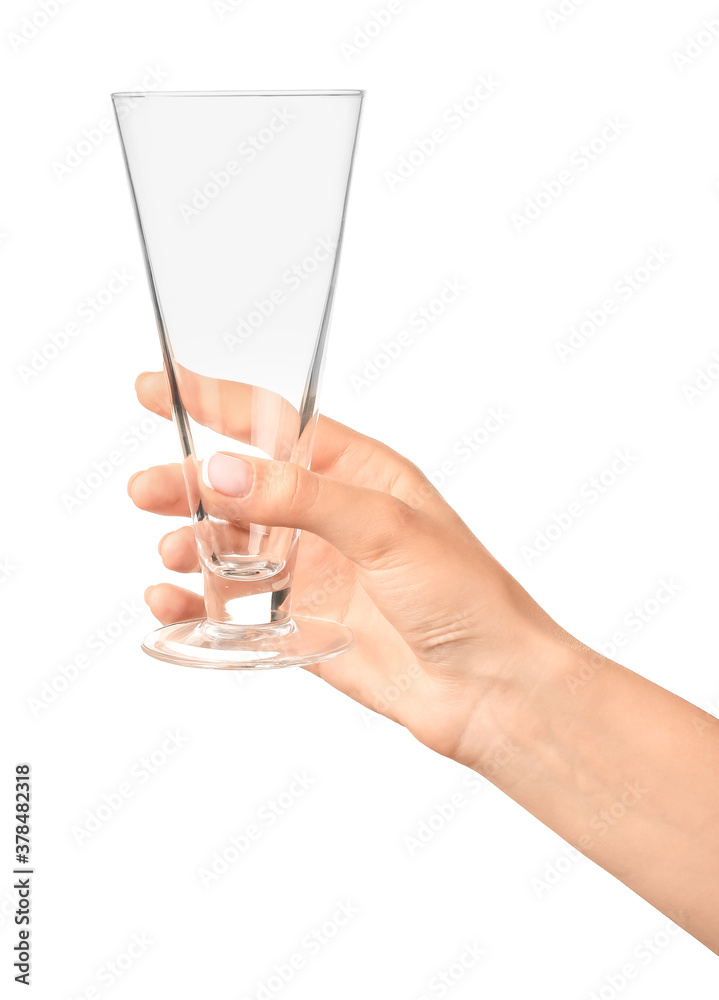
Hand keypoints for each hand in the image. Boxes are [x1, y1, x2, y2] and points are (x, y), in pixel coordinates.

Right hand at [128, 370, 565, 772]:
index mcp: (359, 474)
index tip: (160, 387)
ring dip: (193, 545)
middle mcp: (330, 518)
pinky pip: (235, 610)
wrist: (490, 687)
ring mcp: (314, 572)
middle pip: (242, 487)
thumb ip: (303, 497)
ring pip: (232, 548)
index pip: (277, 424)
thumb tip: (224, 472)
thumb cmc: (465, 594)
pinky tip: (172, 605)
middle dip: (190, 485)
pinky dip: (197, 606)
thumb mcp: (387, 527)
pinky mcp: (302, 625)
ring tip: (173, 553)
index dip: (217, 402)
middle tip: (146, 491)